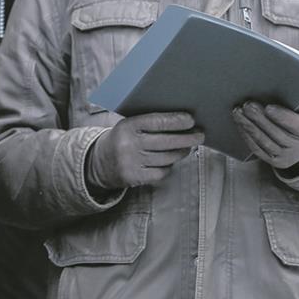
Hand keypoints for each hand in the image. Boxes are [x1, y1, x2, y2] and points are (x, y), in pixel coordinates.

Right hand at [87, 112, 203, 190]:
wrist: (98, 162)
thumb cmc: (121, 140)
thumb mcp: (128, 126)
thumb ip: (149, 123)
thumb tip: (181, 122)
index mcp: (126, 126)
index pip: (156, 122)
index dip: (176, 121)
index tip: (191, 120)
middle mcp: (128, 144)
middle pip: (166, 142)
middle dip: (187, 138)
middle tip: (200, 135)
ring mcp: (131, 162)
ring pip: (167, 158)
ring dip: (181, 152)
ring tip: (187, 147)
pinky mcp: (134, 177)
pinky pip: (161, 172)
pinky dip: (169, 166)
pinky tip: (170, 160)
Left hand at [233, 102, 298, 170]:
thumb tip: (286, 90)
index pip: (297, 125)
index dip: (282, 117)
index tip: (269, 107)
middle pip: (277, 133)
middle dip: (259, 119)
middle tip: (247, 106)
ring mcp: (287, 156)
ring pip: (265, 142)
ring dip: (249, 126)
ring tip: (238, 113)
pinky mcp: (276, 161)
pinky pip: (258, 149)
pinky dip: (247, 137)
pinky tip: (240, 125)